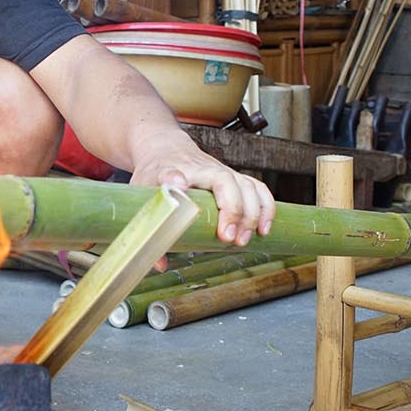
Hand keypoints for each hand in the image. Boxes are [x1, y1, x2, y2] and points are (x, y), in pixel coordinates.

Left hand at [129, 131, 275, 246]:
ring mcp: (224, 172)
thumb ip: (151, 225)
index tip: (182, 190)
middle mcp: (205, 168)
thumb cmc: (156, 171)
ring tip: (245, 239)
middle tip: (227, 239)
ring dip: (252, 213)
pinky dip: (266, 208)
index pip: (176, 173)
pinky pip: (258, 189)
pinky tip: (264, 229)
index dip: (178, 182)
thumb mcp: (144, 191)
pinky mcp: (236, 179)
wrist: (167, 148)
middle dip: (232, 210)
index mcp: (176, 169)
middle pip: (225, 181)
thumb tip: (160, 263)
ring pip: (247, 186)